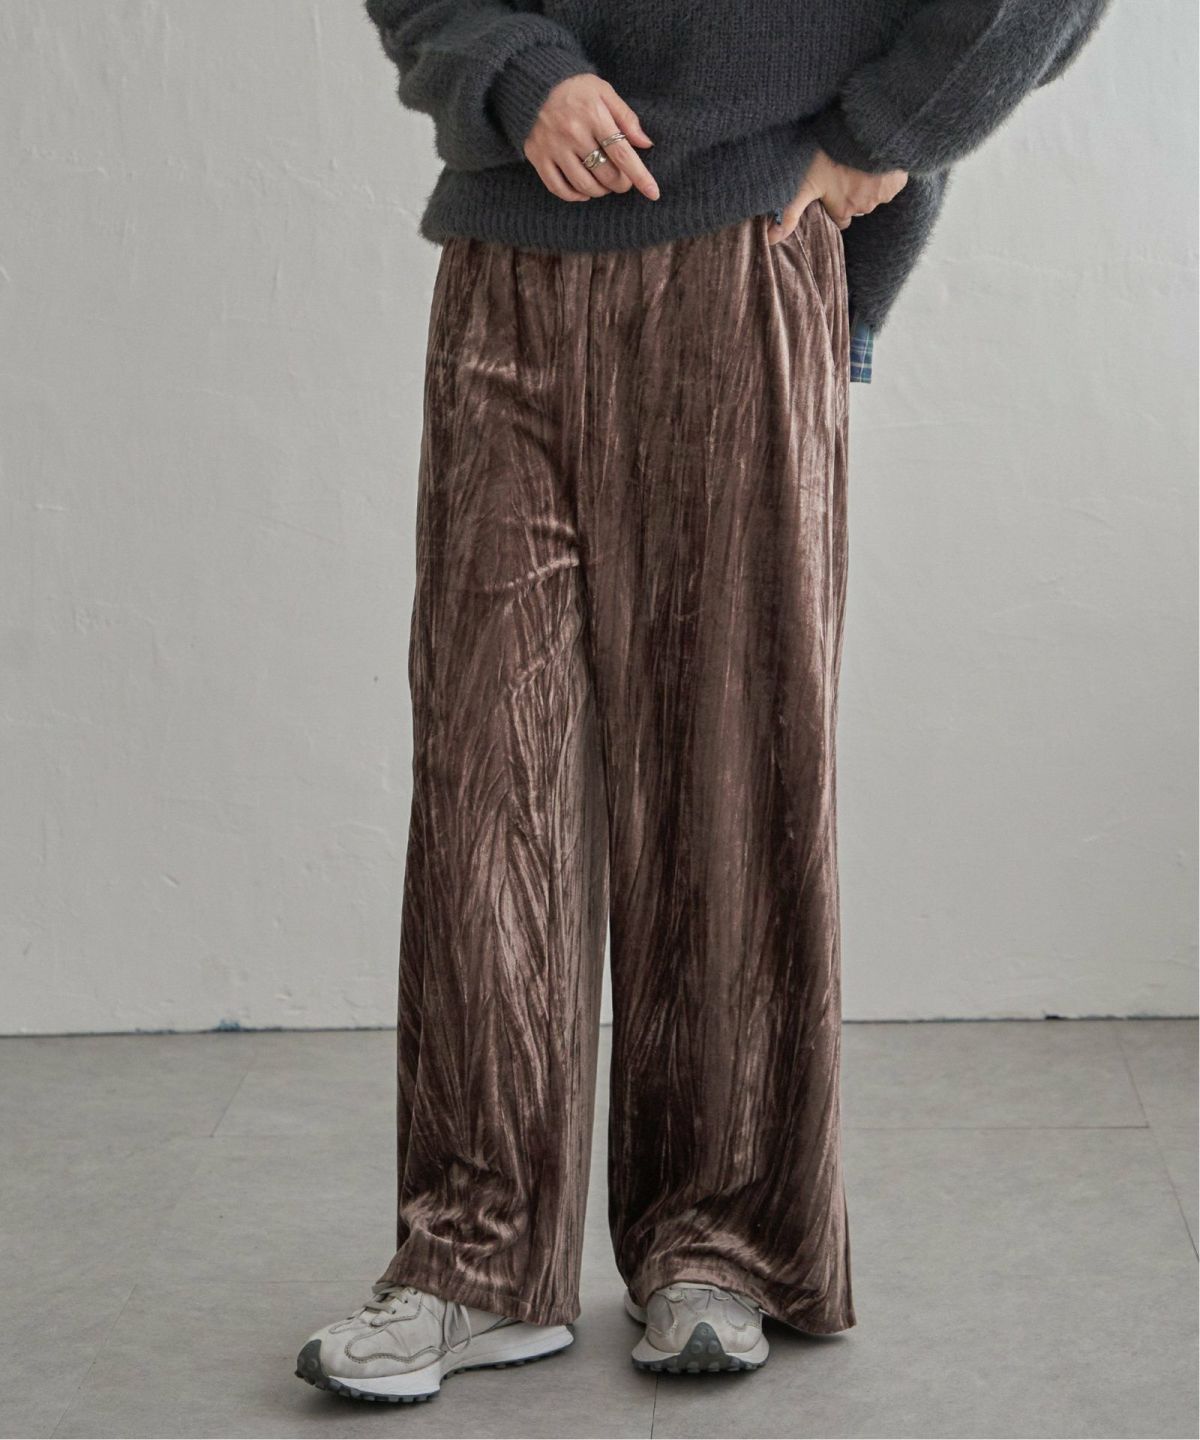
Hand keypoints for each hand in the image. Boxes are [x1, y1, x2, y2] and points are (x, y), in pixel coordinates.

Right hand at [524, 74, 659, 203]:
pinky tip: (584, 191)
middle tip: (623, 180)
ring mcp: (554, 146)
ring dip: (600, 191)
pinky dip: (575, 196)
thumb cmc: (574, 88)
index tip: (654, 193)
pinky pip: (558, 188)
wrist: (532, 82)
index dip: (640, 176)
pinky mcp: (538, 156)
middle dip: (621, 183)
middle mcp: (573, 133)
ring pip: (584, 185)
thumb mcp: (603, 92)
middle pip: (605, 174)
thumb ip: (626, 117)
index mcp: (594, 116)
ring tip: (605, 185)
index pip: (622, 153)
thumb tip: (645, 144)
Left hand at [768, 150, 907, 243]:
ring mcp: (883, 192)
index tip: (831, 194)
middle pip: (857, 205)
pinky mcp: (898, 177)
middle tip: (842, 170)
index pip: (840, 220)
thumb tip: (770, 240)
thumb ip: (788, 213)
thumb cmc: (829, 155)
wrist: (863, 129)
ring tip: (857, 161)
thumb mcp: (804, 183)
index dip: (835, 207)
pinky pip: (893, 178)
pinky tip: (875, 156)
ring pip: (875, 192)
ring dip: (869, 179)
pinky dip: (886, 170)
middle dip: (851, 192)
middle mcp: (865, 206)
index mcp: (843, 210)